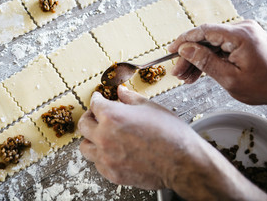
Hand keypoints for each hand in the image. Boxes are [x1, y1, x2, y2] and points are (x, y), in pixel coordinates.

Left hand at [78, 86, 266, 199]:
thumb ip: (130, 98)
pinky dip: (101, 156)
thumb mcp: (150, 107)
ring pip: (85, 147)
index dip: (97, 99)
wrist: (183, 162)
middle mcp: (105, 137)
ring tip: (102, 136)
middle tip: (97, 116)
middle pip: (83, 125)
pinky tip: (112, 151)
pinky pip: (97, 164)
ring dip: (91, 139)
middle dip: (89, 117)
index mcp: (112, 116)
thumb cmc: (170, 134)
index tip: (99, 99)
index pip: (94, 104)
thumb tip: (121, 92)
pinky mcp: (112, 174)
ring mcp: (107, 158)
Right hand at [168, 20, 266, 105]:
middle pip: (205, 38)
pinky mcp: (244, 40)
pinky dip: (209, 58)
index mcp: (240, 36)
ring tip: (187, 76)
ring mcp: (243, 33)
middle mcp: (242, 29)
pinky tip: (199, 71)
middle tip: (178, 72)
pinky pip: (220, 46)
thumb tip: (185, 49)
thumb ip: (206, 62)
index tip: (170, 50)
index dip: (184, 40)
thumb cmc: (266, 85)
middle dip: (189, 55)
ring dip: (198, 59)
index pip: (203, 31)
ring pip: (211, 44)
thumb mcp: (230, 79)